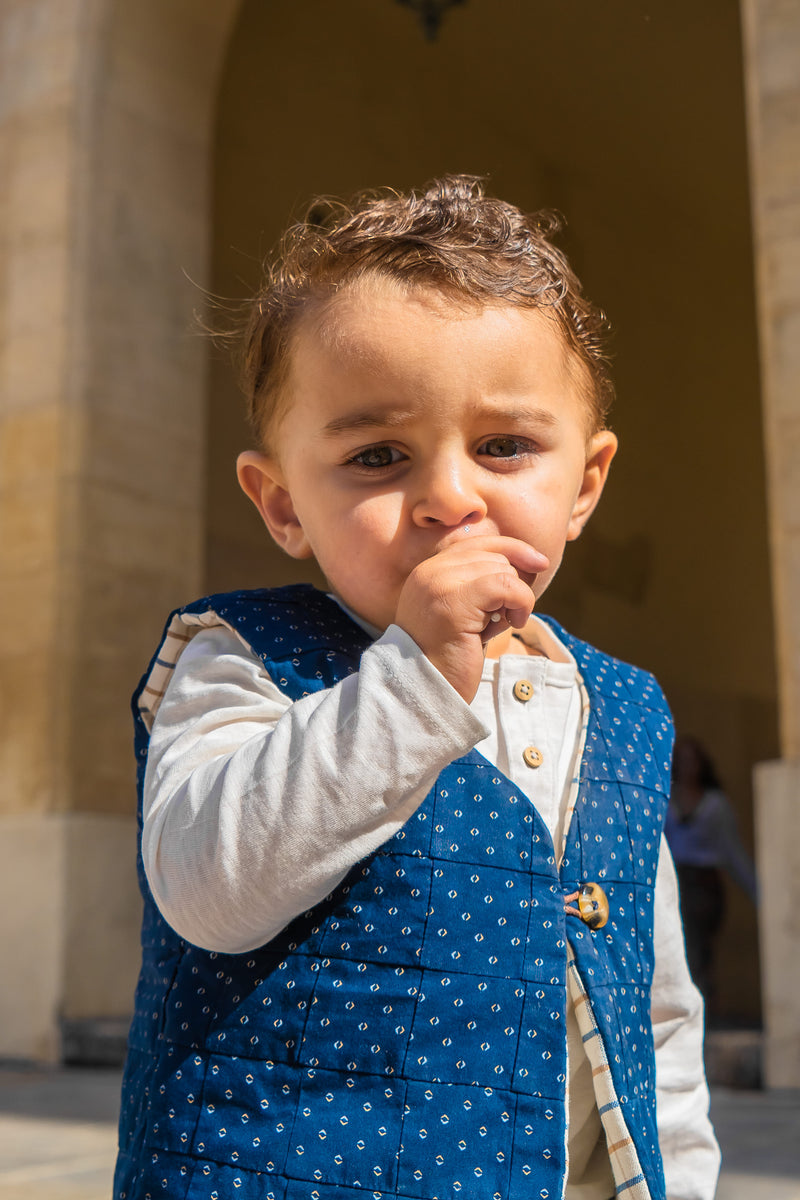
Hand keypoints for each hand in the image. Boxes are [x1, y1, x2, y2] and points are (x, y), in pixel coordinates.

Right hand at [394, 535, 548, 701]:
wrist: (424, 690)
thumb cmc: (449, 657)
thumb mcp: (465, 613)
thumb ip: (481, 584)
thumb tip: (530, 561)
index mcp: (429, 571)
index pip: (479, 542)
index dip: (514, 548)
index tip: (539, 563)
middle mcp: (430, 572)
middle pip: (494, 556)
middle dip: (513, 584)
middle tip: (504, 617)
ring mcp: (439, 585)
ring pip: (503, 570)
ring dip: (516, 598)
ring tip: (501, 625)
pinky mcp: (454, 603)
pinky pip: (506, 586)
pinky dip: (521, 602)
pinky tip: (514, 623)